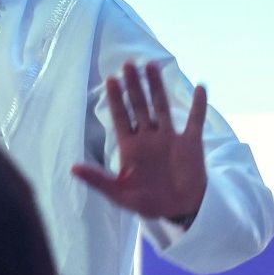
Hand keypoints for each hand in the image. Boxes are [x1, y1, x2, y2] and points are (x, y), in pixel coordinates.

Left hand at [72, 61, 207, 222]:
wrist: (178, 210)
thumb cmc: (146, 202)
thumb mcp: (118, 193)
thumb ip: (97, 180)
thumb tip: (73, 167)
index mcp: (130, 147)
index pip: (121, 117)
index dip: (116, 99)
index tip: (111, 79)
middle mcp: (148, 137)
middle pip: (140, 106)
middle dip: (134, 86)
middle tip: (128, 64)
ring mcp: (169, 138)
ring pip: (162, 107)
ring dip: (157, 87)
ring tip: (152, 65)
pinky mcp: (190, 143)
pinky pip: (195, 120)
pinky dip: (198, 105)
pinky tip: (200, 87)